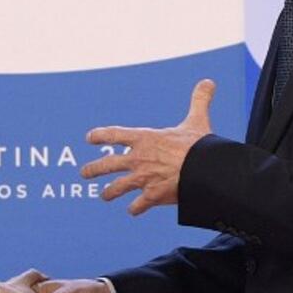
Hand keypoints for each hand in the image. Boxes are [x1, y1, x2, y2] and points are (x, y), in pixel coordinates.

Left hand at [81, 79, 215, 214]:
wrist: (204, 171)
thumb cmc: (199, 145)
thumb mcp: (197, 120)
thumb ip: (199, 100)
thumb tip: (209, 81)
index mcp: (144, 139)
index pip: (115, 134)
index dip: (101, 135)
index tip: (89, 138)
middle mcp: (138, 159)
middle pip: (108, 164)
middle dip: (94, 169)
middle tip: (84, 173)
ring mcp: (143, 179)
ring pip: (118, 187)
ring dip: (110, 193)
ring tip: (104, 196)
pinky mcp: (152, 196)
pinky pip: (139, 205)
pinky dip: (135, 208)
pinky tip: (133, 211)